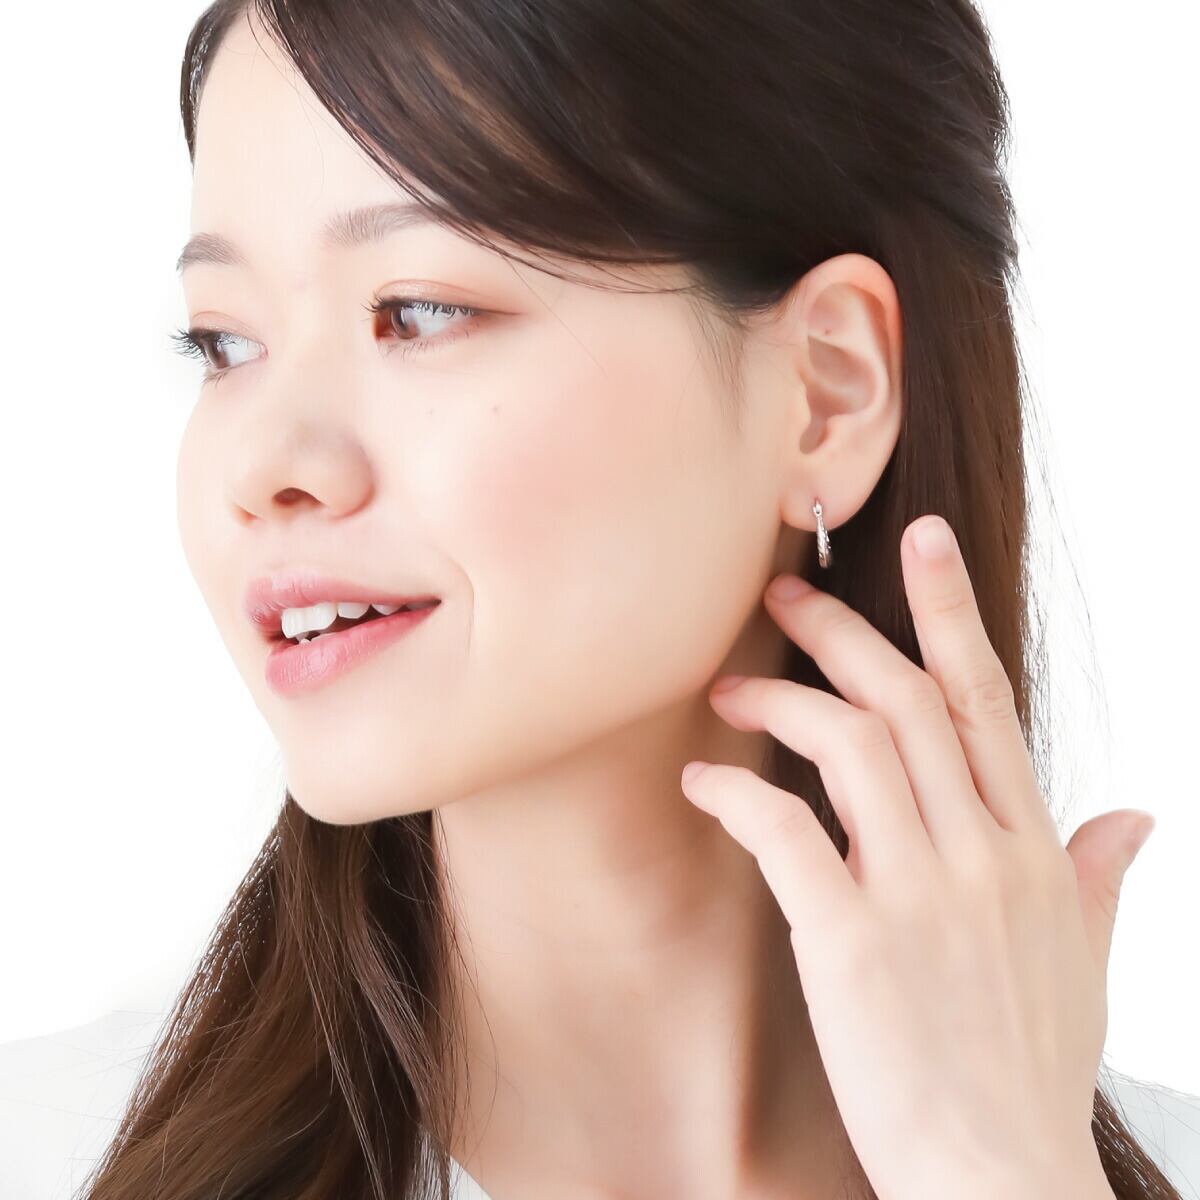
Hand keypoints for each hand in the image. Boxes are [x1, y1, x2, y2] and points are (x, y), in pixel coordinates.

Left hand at [679, 514, 1151, 1199]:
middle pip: (904, 701)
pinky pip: (787, 831)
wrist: (996, 1175)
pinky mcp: (852, 939)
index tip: (919, 539)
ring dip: (779, 701)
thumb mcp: (1083, 963)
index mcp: (1028, 849)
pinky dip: (738, 791)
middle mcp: (979, 854)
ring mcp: (917, 893)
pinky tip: (702, 781)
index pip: (984, 700)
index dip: (948, 609)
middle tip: (780, 595)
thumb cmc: (1028, 1068)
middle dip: (839, 632)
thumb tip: (1133, 813)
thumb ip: (1100, 878)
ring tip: (727, 689)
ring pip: (848, 746)